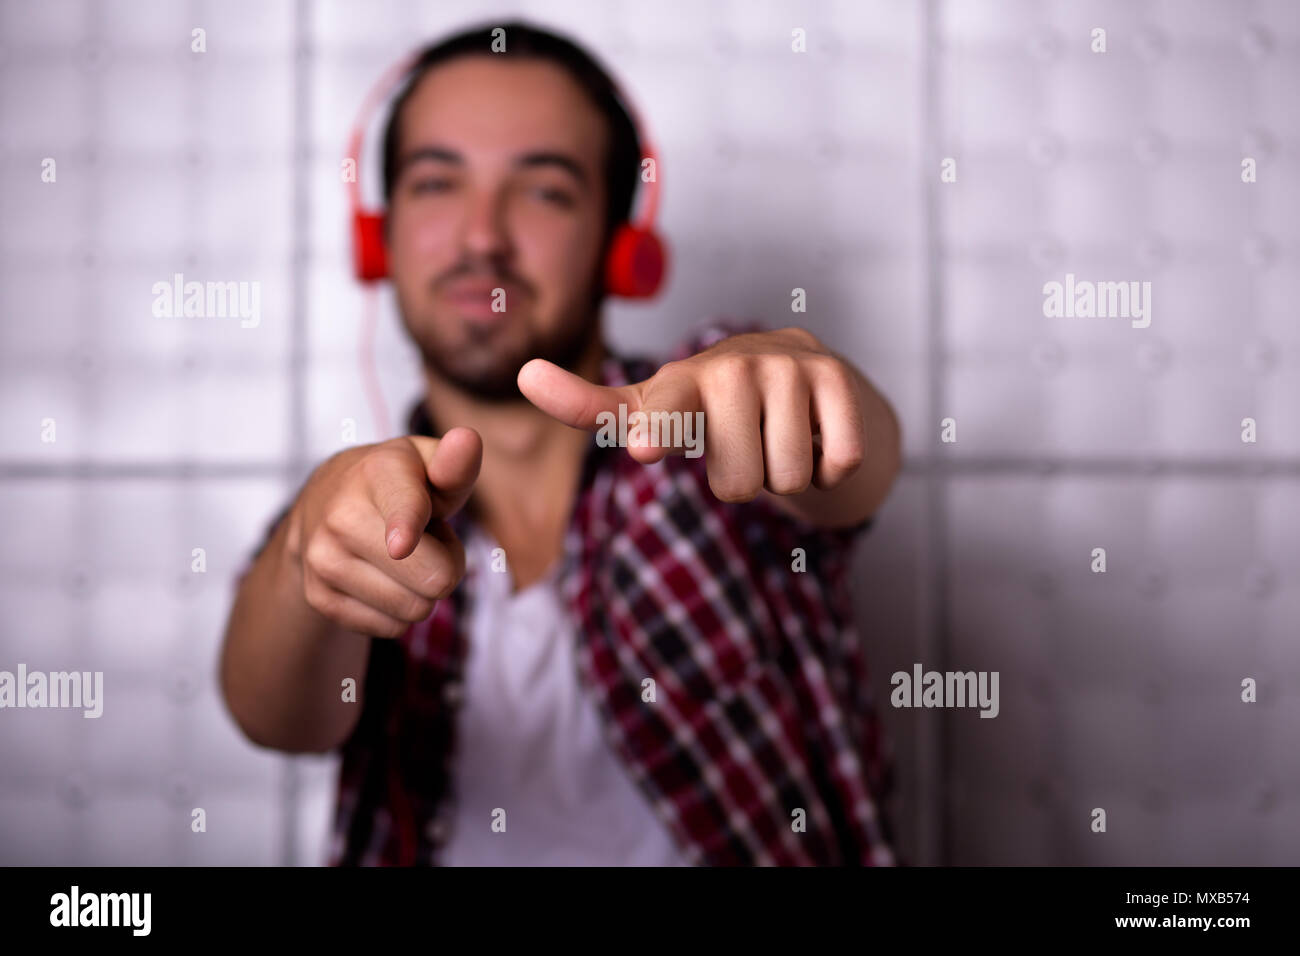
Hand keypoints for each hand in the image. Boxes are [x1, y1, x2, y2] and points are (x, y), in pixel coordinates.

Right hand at [285, 427, 481, 637]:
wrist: (325, 503)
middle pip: (437, 578)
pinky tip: (383, 577)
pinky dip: (398, 610)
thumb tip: (468, 441)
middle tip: (428, 540)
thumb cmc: (402, 484)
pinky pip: (391, 628)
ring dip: (422, 590)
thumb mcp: (430, 464)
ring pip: (415, 609)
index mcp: (378, 472)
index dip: (405, 529)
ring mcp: (324, 559)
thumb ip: (456, 462)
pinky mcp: (319, 597)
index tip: (401, 544)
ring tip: (405, 556)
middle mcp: (341, 516)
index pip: (401, 509)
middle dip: (447, 565)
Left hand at [518, 327, 866, 502]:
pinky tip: (816, 432)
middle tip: (746, 443)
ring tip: (777, 434)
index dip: (656, 430)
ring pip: (785, 477)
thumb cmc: (716, 405)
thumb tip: (525, 374)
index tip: (642, 444)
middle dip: (746, 480)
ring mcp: (785, 367)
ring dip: (786, 472)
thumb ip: (595, 405)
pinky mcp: (835, 377)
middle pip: (737, 485)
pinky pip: (835, 461)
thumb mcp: (655, 406)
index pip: (661, 414)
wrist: (806, 380)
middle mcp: (730, 367)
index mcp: (679, 384)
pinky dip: (829, 465)